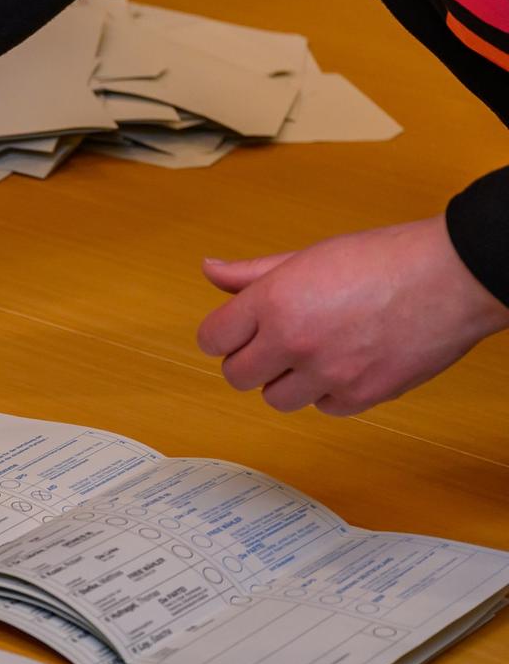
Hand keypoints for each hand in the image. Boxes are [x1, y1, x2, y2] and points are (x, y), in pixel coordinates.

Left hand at [196, 216, 508, 414]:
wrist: (454, 277)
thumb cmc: (385, 259)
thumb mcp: (309, 256)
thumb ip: (253, 273)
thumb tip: (210, 271)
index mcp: (274, 301)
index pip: (213, 338)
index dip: (222, 336)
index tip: (234, 333)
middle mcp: (294, 341)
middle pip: (237, 376)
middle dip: (249, 361)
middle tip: (273, 345)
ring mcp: (328, 373)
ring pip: (277, 399)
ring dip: (287, 381)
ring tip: (314, 354)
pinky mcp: (362, 396)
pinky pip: (324, 407)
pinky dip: (329, 392)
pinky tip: (347, 364)